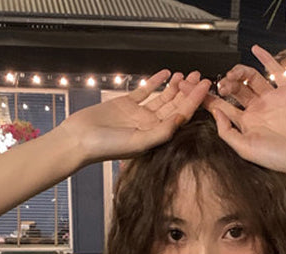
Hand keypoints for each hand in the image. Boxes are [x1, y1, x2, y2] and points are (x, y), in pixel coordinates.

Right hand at [62, 70, 210, 164]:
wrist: (79, 140)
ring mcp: (139, 114)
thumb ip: (161, 132)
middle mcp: (150, 126)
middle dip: (188, 91)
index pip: (180, 116)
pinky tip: (166, 74)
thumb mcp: (138, 142)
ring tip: (187, 75)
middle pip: (175, 106)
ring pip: (163, 98)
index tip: (206, 88)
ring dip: (175, 86)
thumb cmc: (106, 147)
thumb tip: (181, 118)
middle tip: (200, 77)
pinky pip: (145, 91)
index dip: (194, 101)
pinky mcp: (126, 104)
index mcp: (156, 136)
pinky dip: (156, 82)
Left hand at [205, 45, 285, 179]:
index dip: (207, 97)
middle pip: (235, 90)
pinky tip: (255, 50)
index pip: (222, 107)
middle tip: (221, 85)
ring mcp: (271, 99)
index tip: (192, 89)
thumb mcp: (244, 148)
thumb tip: (215, 112)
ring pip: (251, 79)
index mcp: (246, 124)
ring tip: (232, 75)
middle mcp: (257, 110)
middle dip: (224, 85)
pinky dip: (265, 58)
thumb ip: (227, 131)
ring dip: (239, 73)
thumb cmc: (277, 156)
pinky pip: (274, 70)